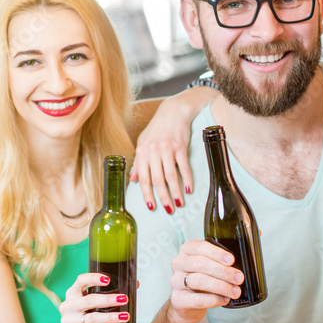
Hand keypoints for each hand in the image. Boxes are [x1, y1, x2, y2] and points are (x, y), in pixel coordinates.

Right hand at [58, 273, 130, 322]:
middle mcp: (68, 306)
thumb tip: (135, 284)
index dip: (93, 278)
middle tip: (124, 299)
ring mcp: (69, 321)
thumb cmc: (84, 316)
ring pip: (92, 318)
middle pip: (89, 300)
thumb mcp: (90, 304)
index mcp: (73, 293)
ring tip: (125, 316)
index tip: (108, 279)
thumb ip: (107, 293)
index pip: (81, 281)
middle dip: (108, 300)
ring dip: (110, 317)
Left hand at [131, 87, 217, 213]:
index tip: (151, 207)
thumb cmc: (158, 129)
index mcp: (142, 153)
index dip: (147, 194)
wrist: (173, 112)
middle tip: (168, 210)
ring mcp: (167, 149)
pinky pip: (183, 167)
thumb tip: (133, 179)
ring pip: (170, 176)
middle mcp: (153, 152)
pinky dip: (187, 179)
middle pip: (157, 180)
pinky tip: (189, 189)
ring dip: (175, 192)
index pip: (143, 179)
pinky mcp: (180, 146)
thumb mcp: (143, 143)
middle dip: (163, 197)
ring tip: (179, 204)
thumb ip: (138, 163)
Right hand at [168, 240, 243, 322]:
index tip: (232, 260)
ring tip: (235, 291)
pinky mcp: (178, 299)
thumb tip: (257, 233)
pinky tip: (224, 299)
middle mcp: (179, 263)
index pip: (199, 247)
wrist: (188, 304)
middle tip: (239, 278)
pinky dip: (213, 300)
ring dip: (221, 286)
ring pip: (199, 281)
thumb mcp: (212, 264)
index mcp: (187, 250)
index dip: (216, 252)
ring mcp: (176, 282)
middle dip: (223, 271)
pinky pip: (196, 299)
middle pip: (200, 264)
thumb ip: (229, 251)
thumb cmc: (204, 279)